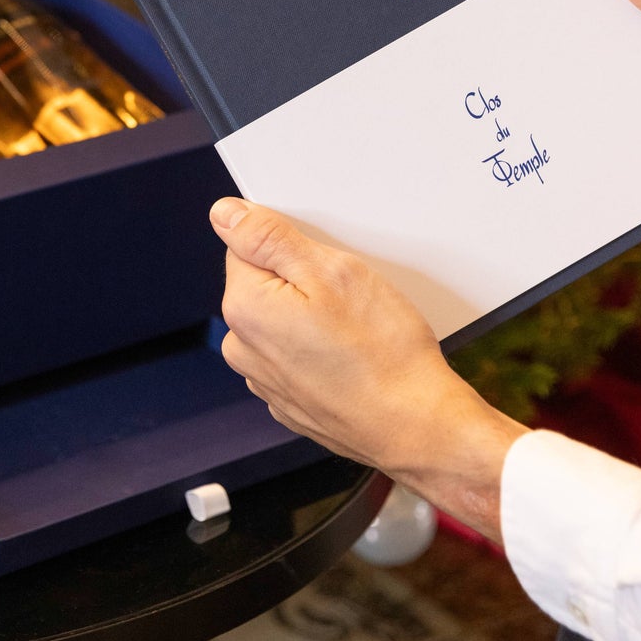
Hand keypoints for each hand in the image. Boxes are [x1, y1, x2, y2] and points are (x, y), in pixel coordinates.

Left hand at [212, 197, 525, 540]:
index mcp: (244, 308)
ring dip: (312, 317)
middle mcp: (244, 348)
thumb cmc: (383, 354)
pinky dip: (320, 351)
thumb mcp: (331, 271)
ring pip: (283, 321)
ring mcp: (265, 381)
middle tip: (348, 298)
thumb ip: (268, 237)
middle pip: (264, 284)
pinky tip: (352, 357)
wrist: (416, 427)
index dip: (291, 246)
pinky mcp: (289, 401)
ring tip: (355, 331)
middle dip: (302, 281)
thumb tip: (225, 214)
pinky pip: (297, 356)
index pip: (246, 245)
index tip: (324, 264)